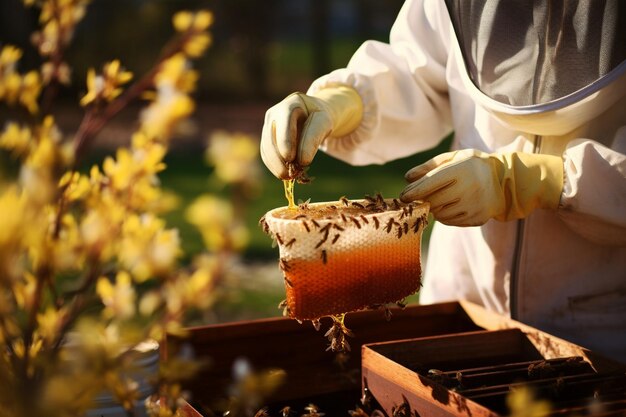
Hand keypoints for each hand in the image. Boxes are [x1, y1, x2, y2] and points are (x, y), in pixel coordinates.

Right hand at [260, 86, 362, 178]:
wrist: (312, 114)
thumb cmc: (319, 117)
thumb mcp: (325, 122)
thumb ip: (314, 138)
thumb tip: (302, 161)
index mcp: (290, 104)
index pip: (285, 121)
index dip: (285, 141)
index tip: (291, 159)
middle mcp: (274, 114)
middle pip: (270, 138)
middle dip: (278, 158)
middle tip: (289, 174)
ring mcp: (268, 126)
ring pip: (266, 148)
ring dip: (275, 165)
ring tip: (288, 177)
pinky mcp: (266, 138)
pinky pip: (266, 154)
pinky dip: (273, 166)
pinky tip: (283, 174)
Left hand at [400, 149, 562, 225]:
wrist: (504, 180)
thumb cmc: (471, 166)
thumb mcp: (452, 158)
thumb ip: (429, 167)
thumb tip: (407, 179)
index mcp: (461, 170)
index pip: (430, 184)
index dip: (413, 192)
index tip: (403, 196)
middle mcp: (469, 188)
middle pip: (433, 201)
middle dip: (423, 201)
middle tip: (420, 198)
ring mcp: (474, 205)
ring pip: (440, 214)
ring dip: (435, 208)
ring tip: (441, 199)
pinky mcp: (478, 218)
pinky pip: (450, 222)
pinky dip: (445, 216)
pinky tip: (452, 206)